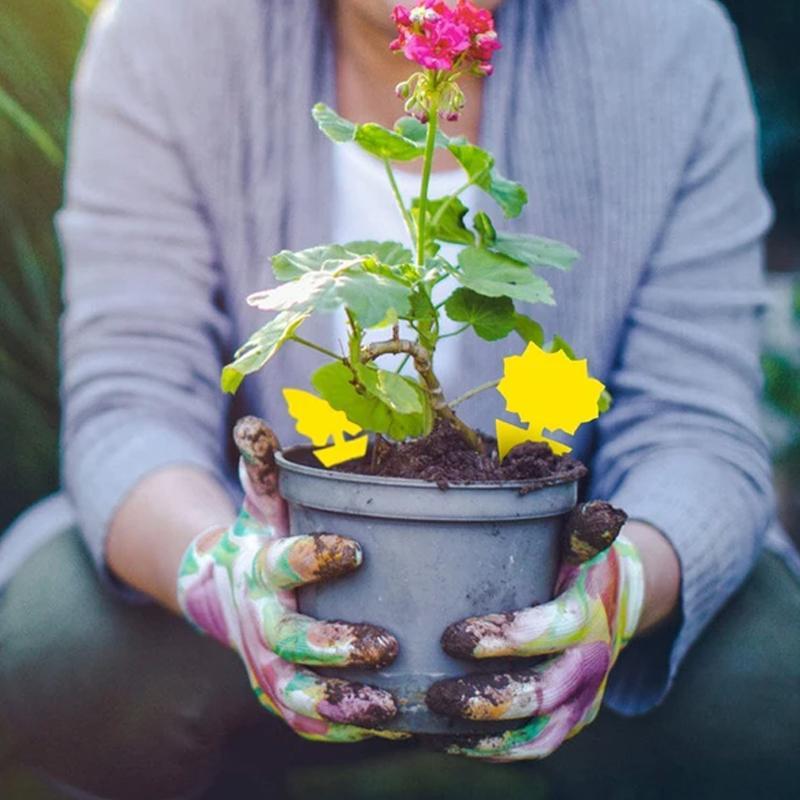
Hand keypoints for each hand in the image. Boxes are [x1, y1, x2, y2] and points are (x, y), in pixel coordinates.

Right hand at [177, 417, 403, 742]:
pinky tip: (386, 724)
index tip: (354, 549)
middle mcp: (259, 621)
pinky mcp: (279, 692)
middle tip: (386, 644)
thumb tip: (252, 424)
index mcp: (260, 568)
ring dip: (338, 702)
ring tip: (389, 704)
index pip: (281, 564)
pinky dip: (338, 728)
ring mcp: (266, 663)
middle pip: (287, 641)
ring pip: (294, 693)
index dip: (312, 559)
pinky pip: (304, 721)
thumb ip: (264, 466)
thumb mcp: (264, 500)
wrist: (227, 589)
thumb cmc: (264, 536)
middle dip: (333, 645)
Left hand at [426, 501, 644, 760]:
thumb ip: (584, 529)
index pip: (552, 631)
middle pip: (542, 694)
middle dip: (487, 697)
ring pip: (536, 733)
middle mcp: (590, 665)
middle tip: (436, 693)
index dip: (506, 638)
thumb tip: (600, 511)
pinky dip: (490, 750)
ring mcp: (580, 701)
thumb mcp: (581, 541)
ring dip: (484, 734)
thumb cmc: (578, 565)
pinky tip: (444, 739)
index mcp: (589, 615)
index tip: (452, 636)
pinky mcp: (567, 722)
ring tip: (433, 721)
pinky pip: (531, 748)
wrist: (615, 603)